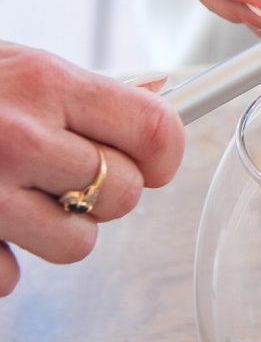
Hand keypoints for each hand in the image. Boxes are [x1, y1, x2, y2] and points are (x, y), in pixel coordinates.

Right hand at [0, 42, 183, 295]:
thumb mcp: (14, 65)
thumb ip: (80, 90)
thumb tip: (159, 95)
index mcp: (43, 82)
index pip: (152, 129)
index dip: (162, 152)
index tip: (155, 160)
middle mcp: (19, 138)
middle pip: (121, 193)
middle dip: (104, 189)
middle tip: (72, 173)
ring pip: (77, 245)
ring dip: (57, 229)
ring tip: (22, 198)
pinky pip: (11, 276)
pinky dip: (1, 256)